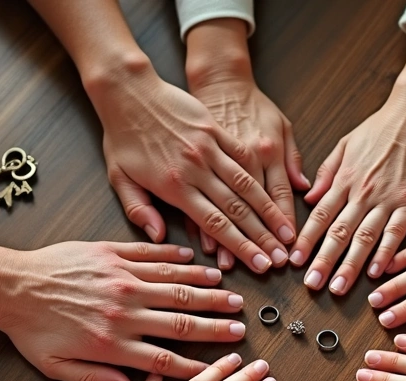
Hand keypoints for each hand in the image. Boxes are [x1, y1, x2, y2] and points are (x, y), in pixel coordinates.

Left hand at [0, 241, 245, 380]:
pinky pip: (153, 256)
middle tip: (240, 326)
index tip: (219, 367)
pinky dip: (178, 260)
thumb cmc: (30, 329)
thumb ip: (95, 380)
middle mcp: (123, 311)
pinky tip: (198, 262)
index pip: (164, 359)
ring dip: (206, 289)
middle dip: (215, 324)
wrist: (8, 286)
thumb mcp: (56, 368)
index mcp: (111, 344)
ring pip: (175, 285)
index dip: (197, 365)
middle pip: (181, 319)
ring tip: (230, 292)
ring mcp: (120, 279)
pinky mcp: (113, 255)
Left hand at [91, 67, 290, 272]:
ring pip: (247, 185)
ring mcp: (210, 147)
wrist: (128, 90)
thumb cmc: (121, 136)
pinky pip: (243, 157)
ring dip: (269, 211)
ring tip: (286, 233)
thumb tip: (159, 237)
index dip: (241, 247)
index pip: (215, 224)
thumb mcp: (119, 177)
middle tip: (281, 259)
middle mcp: (197, 168)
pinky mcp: (216, 130)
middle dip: (263, 237)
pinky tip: (274, 194)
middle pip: (238, 209)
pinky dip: (260, 177)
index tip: (260, 265)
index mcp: (174, 186)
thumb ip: (139, 210)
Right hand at [191, 77, 309, 269]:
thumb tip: (305, 190)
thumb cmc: (249, 103)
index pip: (278, 194)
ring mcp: (210, 164)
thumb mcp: (281, 122)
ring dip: (229, 240)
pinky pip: (197, 202)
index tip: (288, 248)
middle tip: (266, 266)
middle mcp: (239, 160)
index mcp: (265, 150)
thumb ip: (293, 157)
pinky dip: (202, 227)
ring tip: (234, 265)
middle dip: (259, 240)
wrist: (211, 78)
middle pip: (251, 209)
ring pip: (222, 209)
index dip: (282, 223)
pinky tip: (207, 246)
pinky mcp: (190, 168)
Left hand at [291, 95, 405, 294]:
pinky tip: (378, 273)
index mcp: (343, 180)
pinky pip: (395, 232)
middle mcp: (361, 193)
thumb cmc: (381, 128)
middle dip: (322, 261)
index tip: (293, 262)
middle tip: (311, 285)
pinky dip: (386, 253)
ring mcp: (386, 199)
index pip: (318, 216)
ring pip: (363, 237)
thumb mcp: (345, 145)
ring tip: (339, 287)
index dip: (305, 241)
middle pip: (337, 233)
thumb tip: (308, 197)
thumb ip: (326, 173)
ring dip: (350, 265)